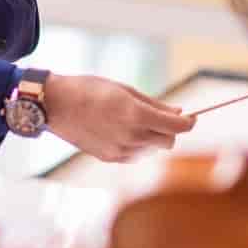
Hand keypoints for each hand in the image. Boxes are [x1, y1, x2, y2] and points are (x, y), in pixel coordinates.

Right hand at [44, 74, 194, 162]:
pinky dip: (137, 145)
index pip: (177, 127)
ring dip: (152, 138)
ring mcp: (120, 150)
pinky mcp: (110, 158)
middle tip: (162, 118)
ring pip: (152, 150)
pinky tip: (122, 131)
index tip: (191, 117)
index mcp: (136, 114)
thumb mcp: (125, 90)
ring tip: (133, 121)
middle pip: (168, 142)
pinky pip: (136, 155)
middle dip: (170, 130)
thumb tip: (179, 112)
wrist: (56, 105)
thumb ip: (155, 104)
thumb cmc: (90, 89)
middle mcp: (130, 136)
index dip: (189, 122)